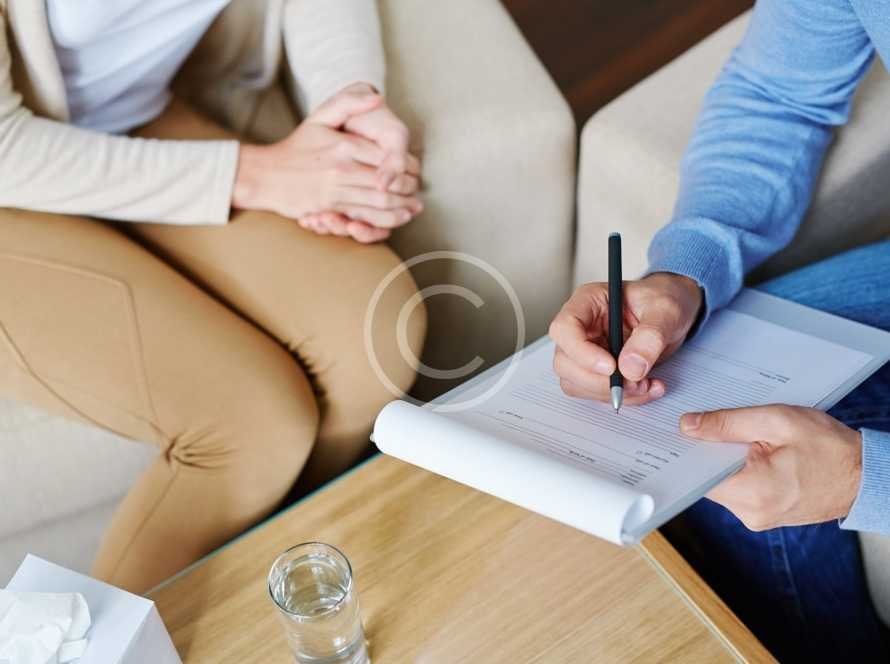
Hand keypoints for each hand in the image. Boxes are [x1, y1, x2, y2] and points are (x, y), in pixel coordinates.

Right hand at [233, 87, 422, 241]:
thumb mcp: (319, 118)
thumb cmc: (296, 147)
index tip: (414, 167)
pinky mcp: (331, 208)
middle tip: (418, 188)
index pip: (387, 155)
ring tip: (415, 206)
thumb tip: (379, 97)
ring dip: (403, 206)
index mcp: (344, 145)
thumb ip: (348, 103)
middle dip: (409, 187)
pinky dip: (387, 220)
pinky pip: (367, 217)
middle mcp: (342, 168)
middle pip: (389, 181)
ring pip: (381, 201)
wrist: (266, 175)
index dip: (406, 163)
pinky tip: (398, 218)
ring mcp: (337, 190)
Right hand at [549, 272, 701, 405]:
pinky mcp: (594, 371)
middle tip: (635, 382)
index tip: (612, 366)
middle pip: (565, 362)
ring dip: (610, 393)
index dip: (582, 352)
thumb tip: (630, 368)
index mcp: (588, 302)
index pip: (564, 328)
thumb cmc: (664, 300)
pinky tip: (646, 387)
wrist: (672, 315)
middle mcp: (580, 327)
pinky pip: (595, 394)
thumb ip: (650, 336)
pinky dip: (623, 398)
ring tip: (646, 385)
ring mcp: (584, 351)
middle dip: (599, 381)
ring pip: (575, 383)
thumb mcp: (666, 310)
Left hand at [681, 405, 861, 529]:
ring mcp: (756, 518)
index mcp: (753, 492)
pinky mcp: (761, 515)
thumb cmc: (830, 447)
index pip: (696, 474)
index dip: (685, 450)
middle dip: (705, 451)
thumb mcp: (778, 421)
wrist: (866, 477)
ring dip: (721, 460)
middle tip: (703, 425)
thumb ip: (729, 423)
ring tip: (731, 435)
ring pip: (719, 483)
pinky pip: (735, 490)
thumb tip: (688, 426)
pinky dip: (735, 470)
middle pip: (705, 479)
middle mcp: (750, 513)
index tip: (675, 431)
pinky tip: (744, 451)